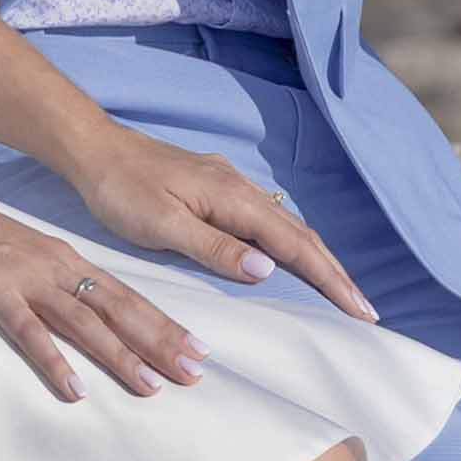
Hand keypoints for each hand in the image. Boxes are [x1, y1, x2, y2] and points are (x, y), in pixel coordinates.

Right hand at [0, 180, 207, 402]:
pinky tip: (75, 389)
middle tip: (196, 373)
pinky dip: (55, 361)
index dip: (164, 323)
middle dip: (161, 342)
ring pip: (86, 322)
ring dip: (121, 356)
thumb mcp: (17, 255)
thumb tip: (70, 312)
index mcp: (64, 259)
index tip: (198, 348)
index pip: (125, 295)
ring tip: (151, 388)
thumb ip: (44, 281)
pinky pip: (30, 332)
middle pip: (119, 308)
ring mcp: (26, 279)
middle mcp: (55, 267)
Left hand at [60, 132, 381, 325]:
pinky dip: (292, 243)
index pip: (295, 245)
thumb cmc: (122, 190)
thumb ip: (215, 248)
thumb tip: (268, 269)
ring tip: (341, 290)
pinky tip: (292, 257)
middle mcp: (242, 188)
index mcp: (233, 199)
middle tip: (365, 310)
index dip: (330, 279)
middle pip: (302, 235)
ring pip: (288, 226)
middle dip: (336, 273)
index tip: (359, 309)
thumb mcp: (163, 225)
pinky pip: (268, 220)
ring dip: (317, 259)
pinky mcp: (218, 188)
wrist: (95, 150)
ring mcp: (232, 185)